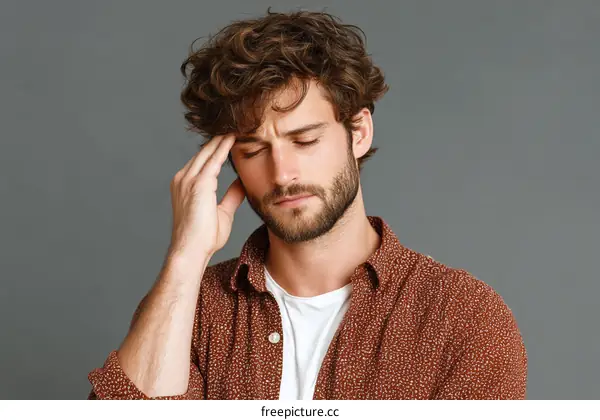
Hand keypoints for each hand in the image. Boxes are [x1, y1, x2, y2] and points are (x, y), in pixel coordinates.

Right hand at [168, 134, 244, 260]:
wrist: (191, 251)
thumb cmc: (204, 238)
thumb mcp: (222, 212)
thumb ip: (231, 195)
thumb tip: (242, 183)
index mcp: (185, 184)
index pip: (204, 161)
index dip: (218, 148)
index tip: (232, 138)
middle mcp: (183, 178)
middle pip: (204, 152)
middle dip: (220, 138)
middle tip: (237, 124)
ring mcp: (188, 179)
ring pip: (208, 152)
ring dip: (223, 139)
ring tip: (238, 125)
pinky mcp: (198, 183)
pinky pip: (214, 160)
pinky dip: (224, 148)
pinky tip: (234, 138)